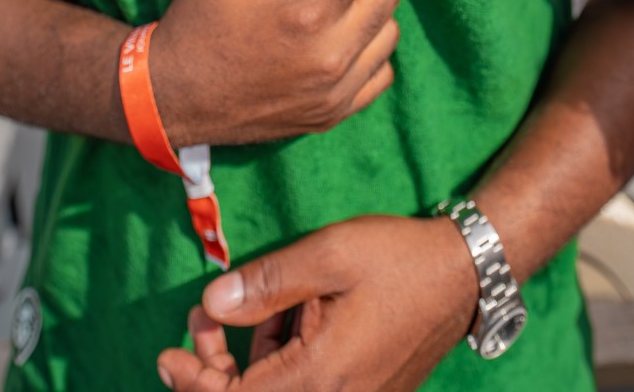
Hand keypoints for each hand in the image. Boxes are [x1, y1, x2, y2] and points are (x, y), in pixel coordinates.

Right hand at [153, 0, 446, 148]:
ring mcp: (334, 91)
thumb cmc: (198, 18)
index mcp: (306, 8)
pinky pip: (380, 73)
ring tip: (328, 6)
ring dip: (372, 12)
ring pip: (388, 34)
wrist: (173, 99)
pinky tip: (334, 40)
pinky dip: (369, 51)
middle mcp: (329, 53)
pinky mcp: (332, 116)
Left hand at [156, 215, 476, 390]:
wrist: (464, 274)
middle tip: (199, 322)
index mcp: (320, 379)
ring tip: (244, 307)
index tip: (168, 353)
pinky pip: (307, 389)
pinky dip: (280, 362)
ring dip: (248, 363)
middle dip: (214, 371)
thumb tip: (212, 302)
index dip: (195, 382)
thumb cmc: (397, 260)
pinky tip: (281, 317)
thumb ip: (267, 283)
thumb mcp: (328, 255)